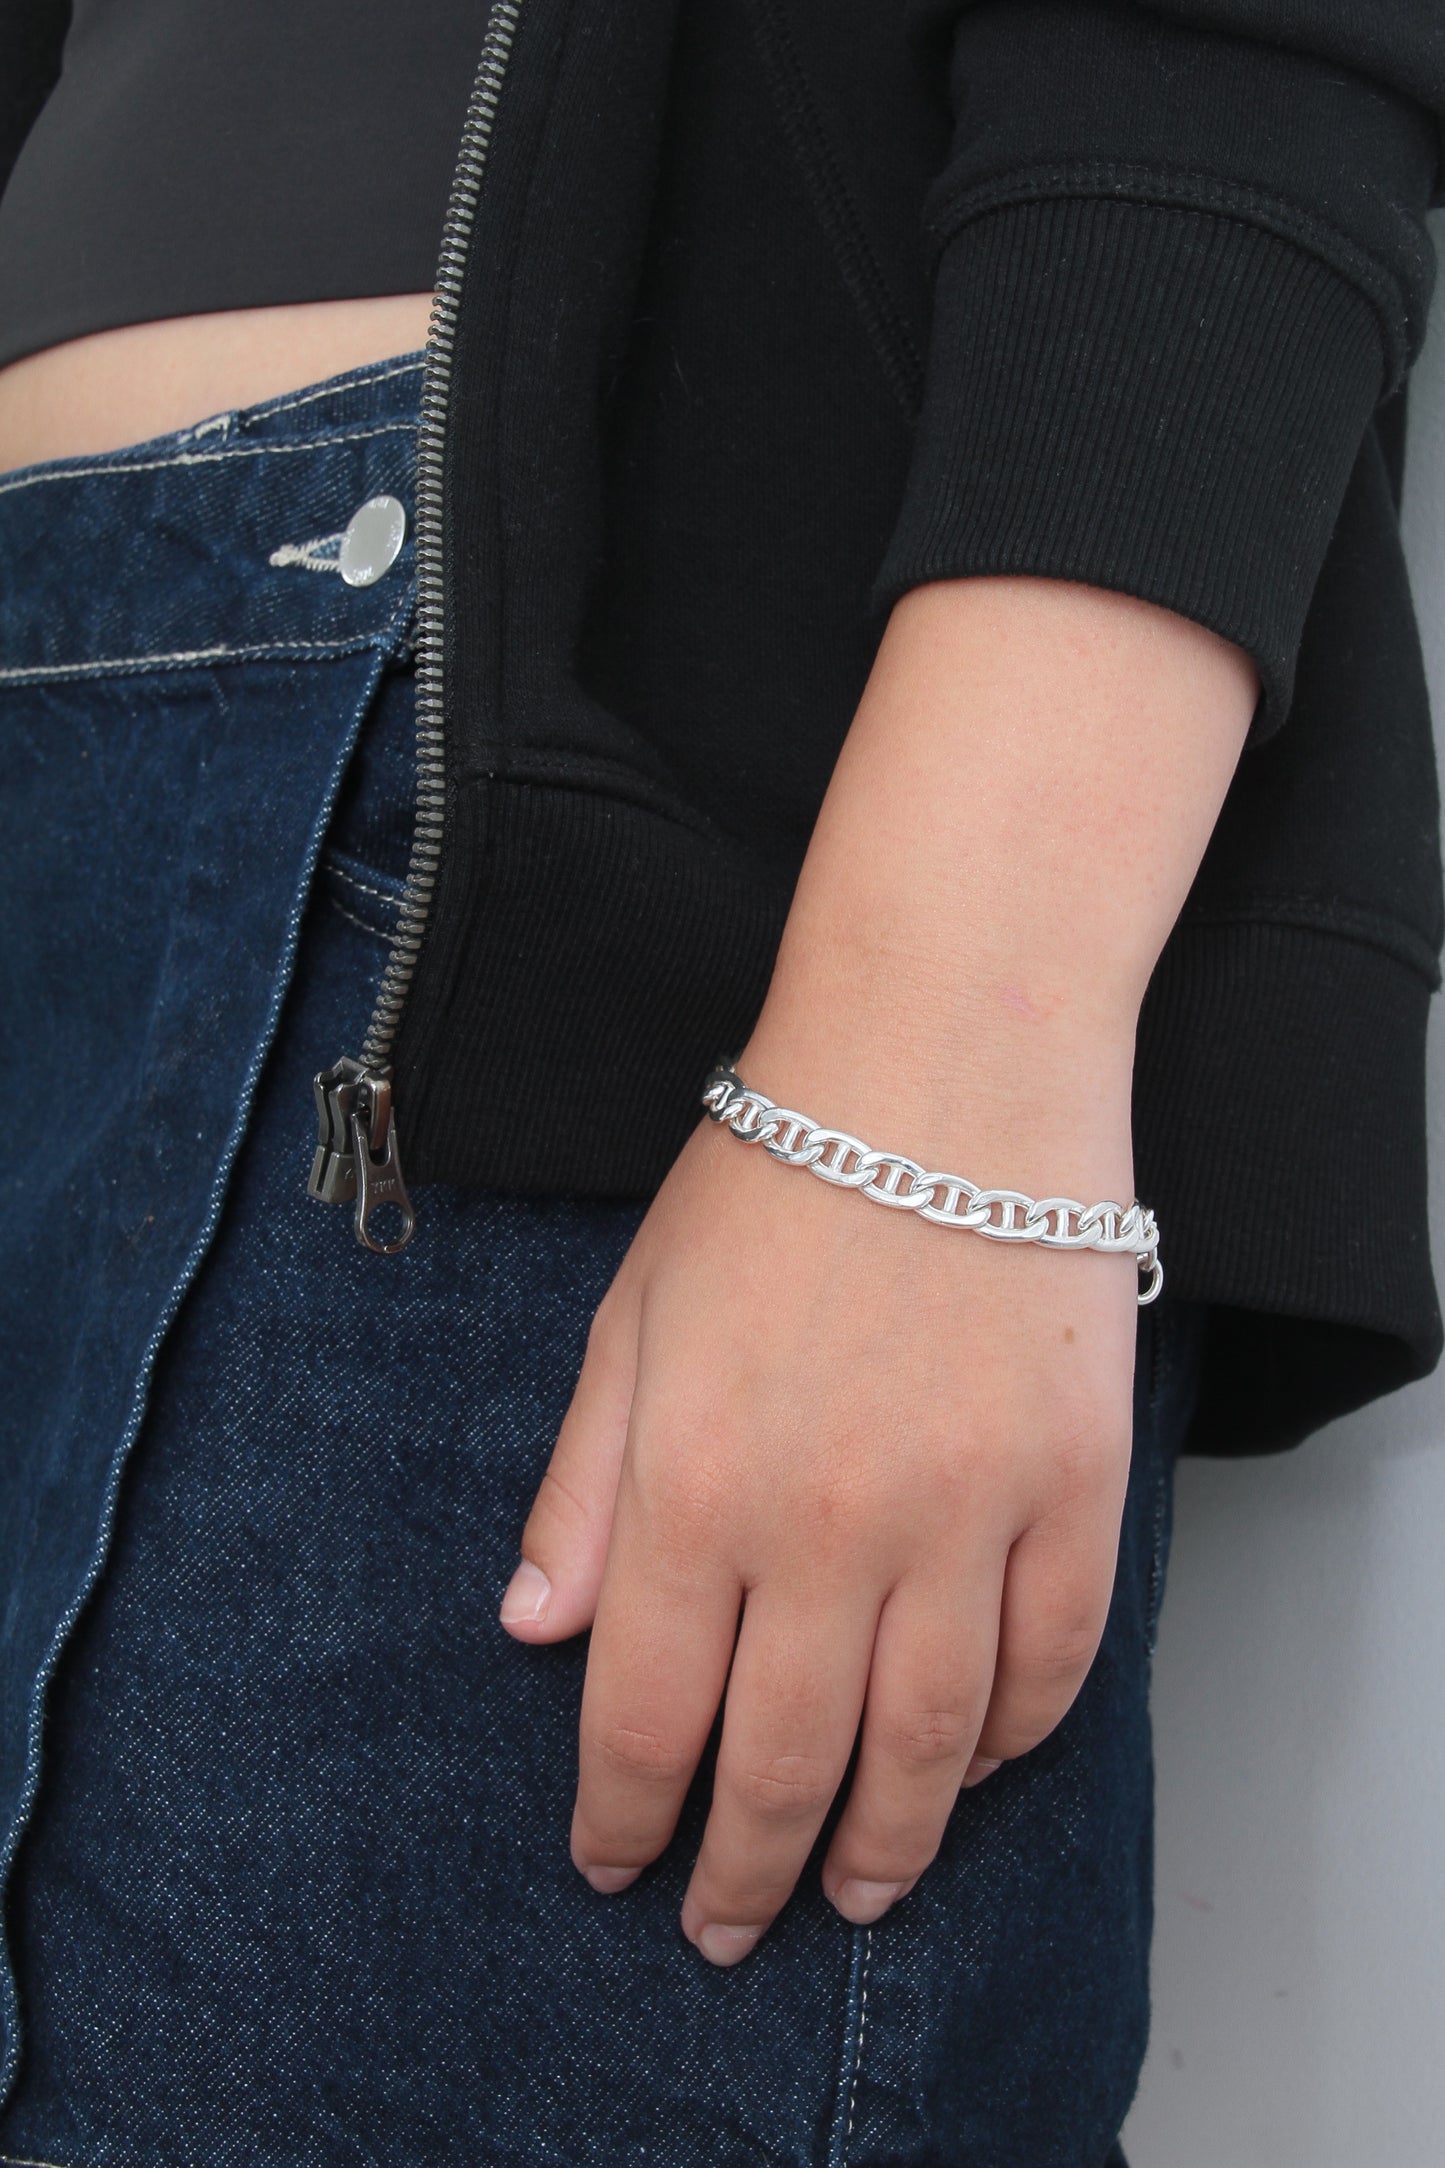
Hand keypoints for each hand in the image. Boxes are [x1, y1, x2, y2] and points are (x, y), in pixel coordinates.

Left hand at [499, 1081, 1139, 1963]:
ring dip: (888, 1842)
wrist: (941, 1064)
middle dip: (743, 1869)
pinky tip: (980, 1764)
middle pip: (784, 1760)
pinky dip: (1016, 1735)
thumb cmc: (773, 1177)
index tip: (615, 1865)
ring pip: (930, 1744)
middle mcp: (829, 1525)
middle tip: (728, 1929)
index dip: (625, 1815)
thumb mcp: (632, 1319)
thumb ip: (582, 1487)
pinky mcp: (1073, 1484)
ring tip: (856, 1891)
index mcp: (694, 1485)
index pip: (647, 1713)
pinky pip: (1054, 1658)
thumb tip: (537, 1631)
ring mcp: (967, 1511)